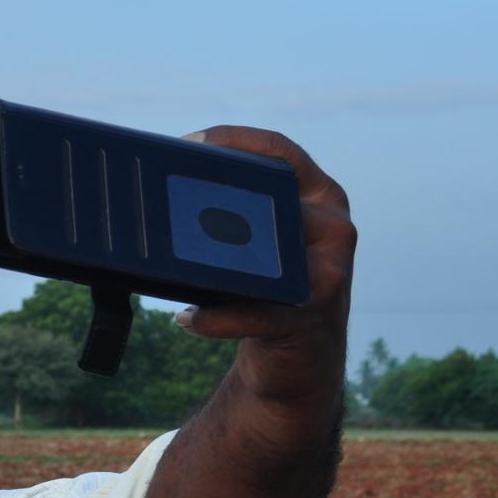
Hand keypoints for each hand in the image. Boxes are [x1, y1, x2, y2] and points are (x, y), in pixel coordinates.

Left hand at [173, 126, 354, 357]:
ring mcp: (329, 272)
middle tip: (165, 200)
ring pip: (267, 257)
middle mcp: (333, 227)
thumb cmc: (271, 289)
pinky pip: (258, 313)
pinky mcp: (311, 318)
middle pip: (273, 197)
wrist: (304, 357)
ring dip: (215, 262)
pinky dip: (218, 319)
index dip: (235, 140)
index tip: (187, 143)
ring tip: (172, 265)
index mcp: (320, 198)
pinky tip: (187, 319)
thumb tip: (164, 197)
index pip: (281, 152)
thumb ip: (241, 214)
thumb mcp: (266, 243)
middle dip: (217, 197)